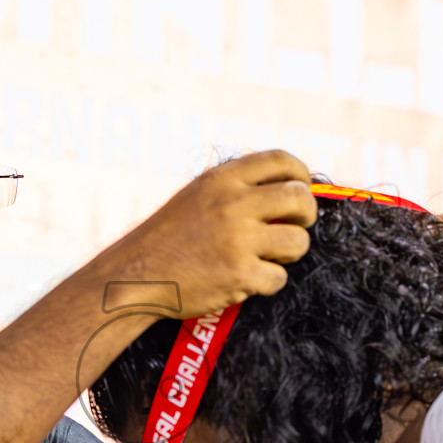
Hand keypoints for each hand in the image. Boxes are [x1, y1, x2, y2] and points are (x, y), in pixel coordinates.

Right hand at [95, 150, 317, 316]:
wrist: (136, 276)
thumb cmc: (167, 238)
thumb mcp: (196, 196)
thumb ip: (235, 187)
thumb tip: (288, 187)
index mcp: (222, 180)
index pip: (281, 161)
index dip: (301, 174)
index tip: (303, 187)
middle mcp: (233, 205)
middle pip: (300, 198)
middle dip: (306, 214)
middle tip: (297, 225)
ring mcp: (238, 241)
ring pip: (298, 241)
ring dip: (290, 251)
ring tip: (270, 256)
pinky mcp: (239, 275)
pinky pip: (279, 277)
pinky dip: (268, 281)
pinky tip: (247, 279)